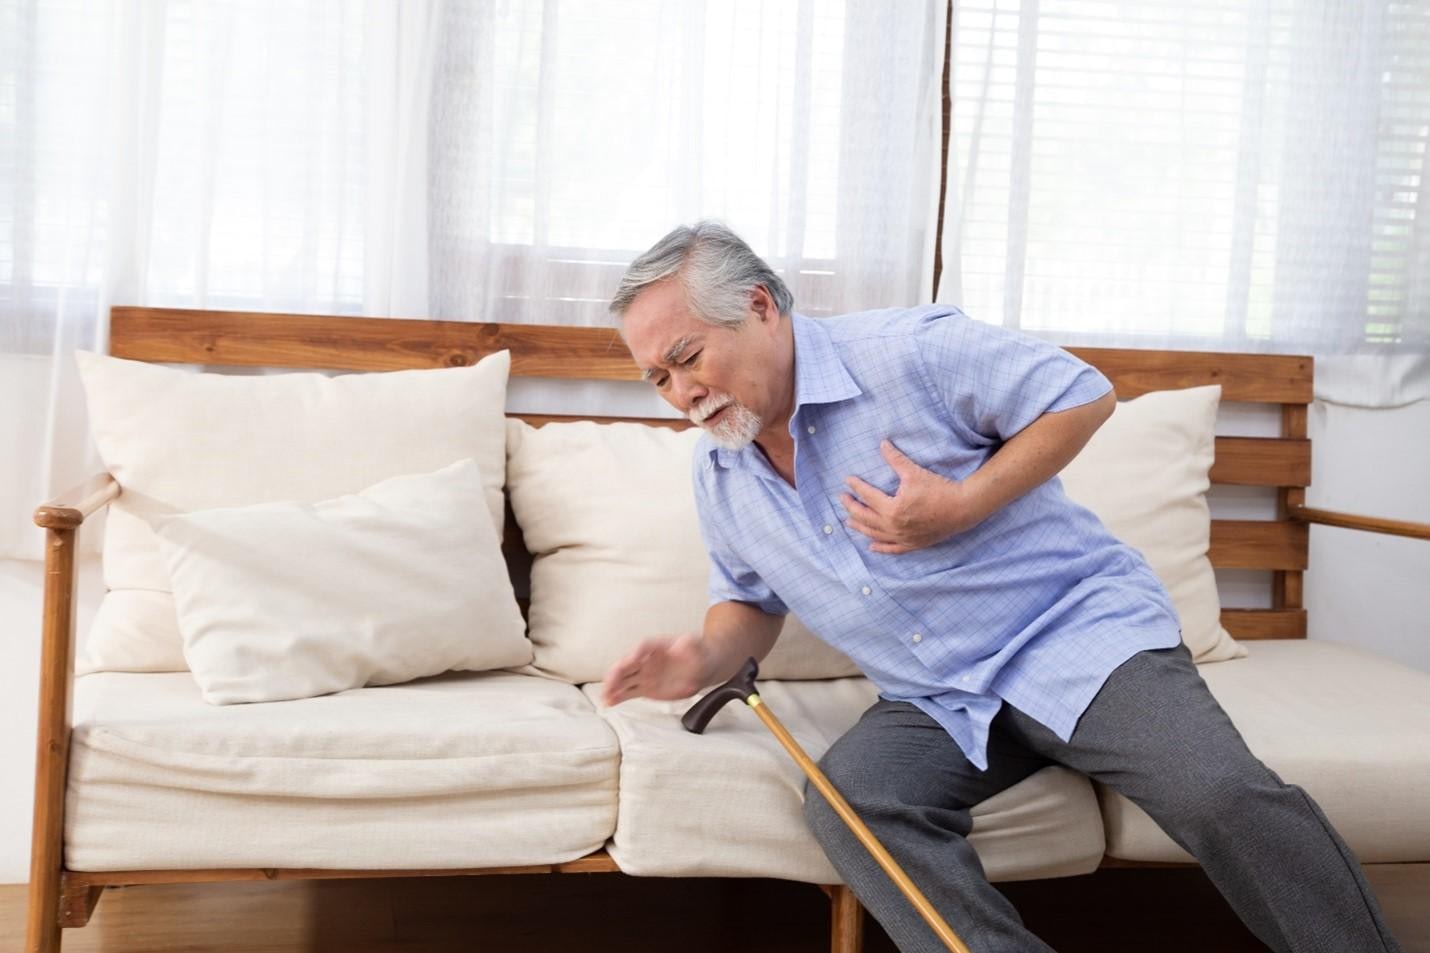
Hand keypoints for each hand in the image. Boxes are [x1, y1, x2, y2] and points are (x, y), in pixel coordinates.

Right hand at [600, 633, 710, 706]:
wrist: (702, 668)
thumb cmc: (699, 653)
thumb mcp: (697, 645)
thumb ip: (689, 644)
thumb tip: (681, 644)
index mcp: (657, 646)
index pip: (643, 647)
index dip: (636, 652)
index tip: (632, 659)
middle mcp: (646, 659)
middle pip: (627, 663)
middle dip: (617, 673)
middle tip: (610, 682)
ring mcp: (644, 674)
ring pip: (624, 680)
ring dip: (613, 687)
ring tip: (605, 696)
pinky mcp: (646, 689)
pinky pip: (628, 692)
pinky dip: (618, 697)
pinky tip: (609, 702)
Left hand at [841, 440, 978, 553]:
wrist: (962, 508)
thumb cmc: (939, 489)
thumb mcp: (914, 473)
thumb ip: (896, 459)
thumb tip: (882, 444)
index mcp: (892, 509)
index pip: (867, 496)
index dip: (856, 487)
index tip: (847, 480)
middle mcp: (893, 526)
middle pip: (865, 517)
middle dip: (852, 507)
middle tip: (842, 499)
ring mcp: (902, 538)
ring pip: (874, 534)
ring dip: (860, 527)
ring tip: (848, 522)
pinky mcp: (912, 544)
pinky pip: (892, 548)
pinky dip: (880, 548)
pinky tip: (871, 546)